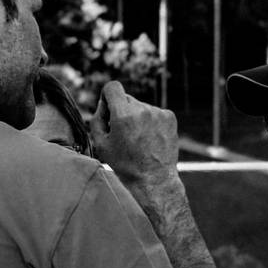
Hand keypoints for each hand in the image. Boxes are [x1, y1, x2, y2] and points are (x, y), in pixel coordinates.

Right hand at [90, 81, 178, 199]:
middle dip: (121, 111)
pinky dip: (150, 122)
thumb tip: (104, 105)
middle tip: (122, 132)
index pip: (112, 87)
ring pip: (141, 107)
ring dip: (137, 117)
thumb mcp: (101, 144)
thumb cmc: (125, 164)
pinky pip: (154, 113)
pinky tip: (150, 139)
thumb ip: (97, 119)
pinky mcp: (170, 118)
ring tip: (138, 140)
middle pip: (126, 99)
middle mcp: (142, 109)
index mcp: (123, 114)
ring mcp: (158, 113)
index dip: (107, 96)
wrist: (154, 179)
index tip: (109, 108)